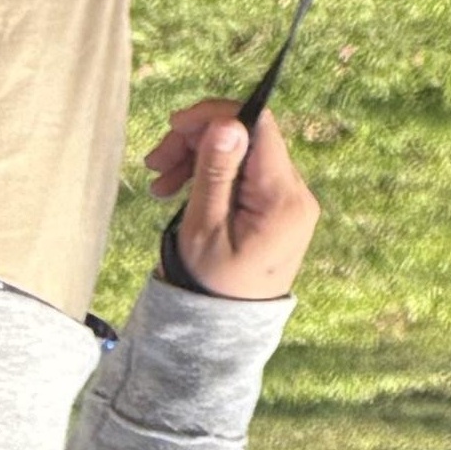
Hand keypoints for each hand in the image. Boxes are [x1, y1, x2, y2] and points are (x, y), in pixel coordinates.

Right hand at [146, 98, 316, 300]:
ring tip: (159, 182)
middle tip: (155, 161)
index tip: (176, 125)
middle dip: (200, 141)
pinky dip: (214, 176)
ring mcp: (290, 201)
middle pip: (250, 139)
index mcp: (283, 197)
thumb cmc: (209, 286)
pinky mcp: (278, 209)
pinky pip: (247, 176)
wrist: (224, 333)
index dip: (218, 116)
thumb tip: (228, 122)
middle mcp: (296, 192)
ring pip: (245, 155)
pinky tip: (179, 190)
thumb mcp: (204, 229)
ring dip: (200, 158)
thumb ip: (215, 174)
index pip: (260, 128)